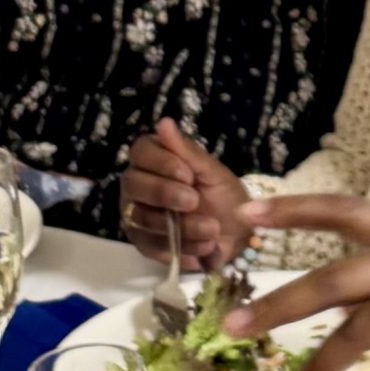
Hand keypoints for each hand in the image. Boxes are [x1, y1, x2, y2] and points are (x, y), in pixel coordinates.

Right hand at [120, 119, 249, 268]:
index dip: (160, 162)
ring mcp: (136, 214)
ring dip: (179, 226)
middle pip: (133, 183)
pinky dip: (180, 248)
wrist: (236, 234)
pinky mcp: (143, 243)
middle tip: (194, 201)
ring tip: (211, 229)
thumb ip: (187, 151)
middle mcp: (137, 184)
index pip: (140, 151)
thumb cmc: (222, 195)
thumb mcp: (212, 173)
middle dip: (164, 194)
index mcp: (153, 159)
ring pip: (142, 217)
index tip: (187, 174)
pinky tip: (204, 247)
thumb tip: (164, 122)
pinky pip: (151, 246)